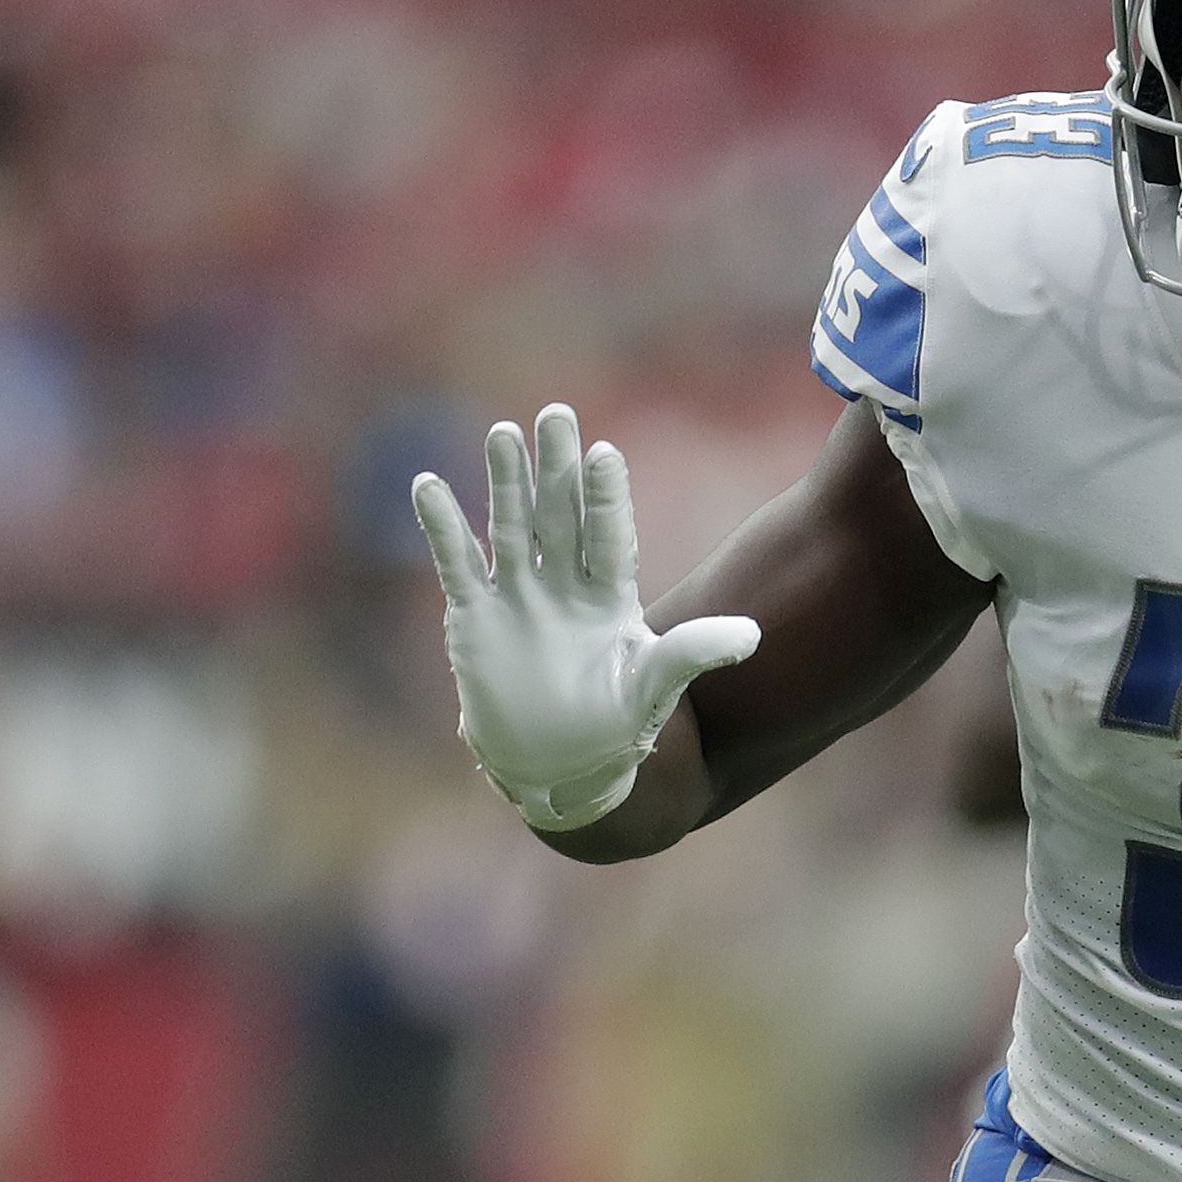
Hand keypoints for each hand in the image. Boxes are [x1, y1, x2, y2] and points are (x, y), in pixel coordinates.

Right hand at [411, 404, 757, 831]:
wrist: (559, 766)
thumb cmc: (616, 726)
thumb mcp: (654, 687)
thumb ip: (692, 653)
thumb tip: (754, 634)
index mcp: (611, 595)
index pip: (609, 535)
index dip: (605, 496)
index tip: (605, 453)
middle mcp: (565, 583)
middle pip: (559, 516)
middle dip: (556, 469)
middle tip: (555, 415)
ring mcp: (519, 596)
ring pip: (510, 527)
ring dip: (504, 483)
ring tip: (503, 435)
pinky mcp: (475, 616)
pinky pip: (458, 562)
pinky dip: (443, 526)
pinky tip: (428, 484)